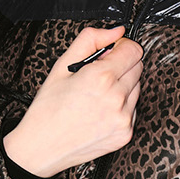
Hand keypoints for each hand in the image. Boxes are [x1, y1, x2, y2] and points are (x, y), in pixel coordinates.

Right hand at [4, 26, 143, 177]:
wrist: (42, 147)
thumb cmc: (48, 108)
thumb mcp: (62, 65)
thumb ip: (91, 40)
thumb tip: (116, 31)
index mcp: (101, 78)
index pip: (134, 49)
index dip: (121, 47)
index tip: (110, 52)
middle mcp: (116, 99)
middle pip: (137, 67)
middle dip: (122, 66)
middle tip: (97, 76)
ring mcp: (123, 119)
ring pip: (137, 89)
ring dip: (122, 86)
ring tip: (97, 96)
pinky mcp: (125, 134)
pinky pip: (133, 110)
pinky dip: (121, 107)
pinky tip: (100, 111)